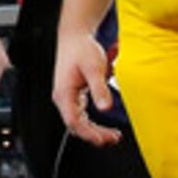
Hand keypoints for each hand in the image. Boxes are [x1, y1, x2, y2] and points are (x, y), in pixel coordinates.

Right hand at [53, 32, 120, 146]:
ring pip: (79, 123)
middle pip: (76, 126)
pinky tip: (105, 127)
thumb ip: (99, 88)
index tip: (103, 139)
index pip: (73, 121)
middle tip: (113, 138)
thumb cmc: (81, 49)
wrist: (74, 37)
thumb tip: (105, 108)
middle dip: (94, 135)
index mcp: (63, 93)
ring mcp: (68, 98)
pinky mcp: (74, 96)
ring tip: (113, 136)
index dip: (88, 133)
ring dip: (94, 131)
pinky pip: (81, 116)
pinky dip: (93, 124)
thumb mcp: (94, 67)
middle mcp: (63, 98)